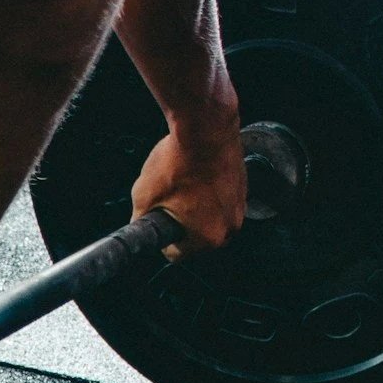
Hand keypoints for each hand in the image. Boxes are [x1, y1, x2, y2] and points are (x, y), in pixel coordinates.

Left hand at [130, 121, 246, 258]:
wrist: (206, 128)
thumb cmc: (178, 162)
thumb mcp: (144, 197)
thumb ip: (140, 220)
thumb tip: (139, 224)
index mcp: (208, 237)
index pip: (175, 254)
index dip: (160, 238)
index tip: (155, 223)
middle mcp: (230, 227)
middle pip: (195, 238)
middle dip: (180, 224)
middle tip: (167, 202)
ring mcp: (240, 207)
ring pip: (209, 218)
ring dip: (195, 210)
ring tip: (182, 186)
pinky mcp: (244, 188)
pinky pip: (220, 201)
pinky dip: (208, 194)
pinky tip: (196, 177)